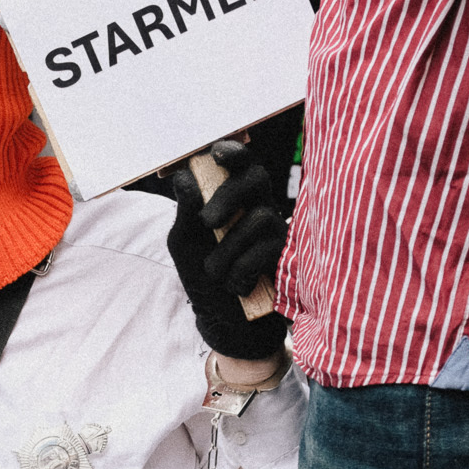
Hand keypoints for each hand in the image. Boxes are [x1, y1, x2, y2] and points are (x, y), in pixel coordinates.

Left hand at [167, 139, 290, 359]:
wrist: (223, 317)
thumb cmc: (202, 274)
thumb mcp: (184, 243)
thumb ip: (184, 213)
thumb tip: (183, 180)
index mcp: (231, 195)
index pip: (239, 163)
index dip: (233, 152)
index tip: (216, 154)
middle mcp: (256, 204)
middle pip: (255, 177)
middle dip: (230, 196)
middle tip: (208, 222)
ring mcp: (274, 226)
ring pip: (257, 218)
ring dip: (228, 250)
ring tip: (215, 273)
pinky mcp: (285, 252)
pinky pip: (264, 251)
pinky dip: (240, 271)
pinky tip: (235, 285)